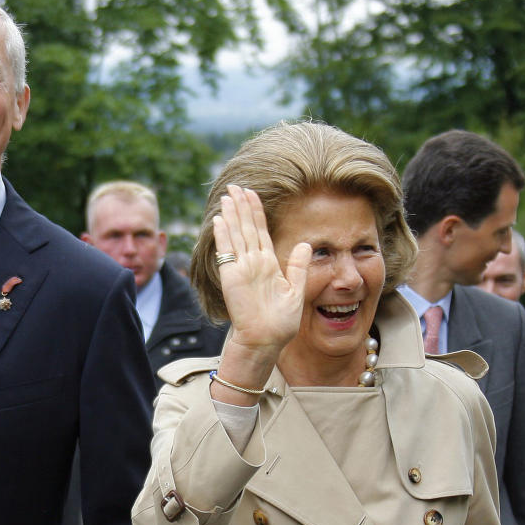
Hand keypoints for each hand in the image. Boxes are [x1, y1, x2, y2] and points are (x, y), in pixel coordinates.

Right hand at [214, 185, 310, 357]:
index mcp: (268, 263)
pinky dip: (223, 236)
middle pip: (246, 227)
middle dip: (240, 205)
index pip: (260, 230)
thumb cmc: (280, 321)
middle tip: (234, 185)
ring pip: (236, 234)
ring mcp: (241, 268)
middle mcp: (253, 262)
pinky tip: (219, 220)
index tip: (251, 193)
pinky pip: (227, 251)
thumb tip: (305, 243)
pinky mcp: (232, 277)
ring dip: (231, 215)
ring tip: (227, 196)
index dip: (255, 211)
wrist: (266, 339)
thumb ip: (298, 266)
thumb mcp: (296, 290)